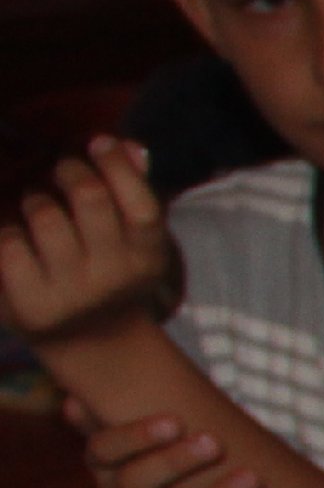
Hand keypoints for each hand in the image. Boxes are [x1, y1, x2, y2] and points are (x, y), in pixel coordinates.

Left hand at [0, 139, 176, 350]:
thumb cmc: (110, 273)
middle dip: (68, 171)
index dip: (116, 164)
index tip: (98, 143)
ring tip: (38, 208)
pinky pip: (9, 243)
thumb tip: (129, 146)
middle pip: (88, 197)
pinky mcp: (30, 303)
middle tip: (62, 173)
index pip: (141, 204)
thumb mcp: (134, 240)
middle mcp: (113, 275)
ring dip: (35, 200)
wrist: (92, 345)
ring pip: (43, 214)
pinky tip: (18, 238)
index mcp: (146, 256)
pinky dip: (8, 230)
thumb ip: (134, 190)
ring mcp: (71, 292)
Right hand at [62, 389, 270, 487]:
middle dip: (176, 462)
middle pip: (135, 483)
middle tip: (215, 443)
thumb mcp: (155, 435)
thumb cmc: (178, 460)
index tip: (175, 421)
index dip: (136, 436)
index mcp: (107, 466)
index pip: (104, 450)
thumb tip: (75, 402)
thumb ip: (124, 413)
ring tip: (252, 478)